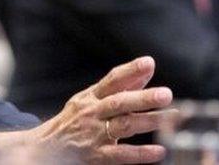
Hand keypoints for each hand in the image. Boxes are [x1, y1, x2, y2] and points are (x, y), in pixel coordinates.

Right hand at [31, 56, 171, 163]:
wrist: (46, 148)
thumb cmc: (74, 121)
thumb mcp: (90, 101)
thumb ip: (119, 88)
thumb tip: (146, 71)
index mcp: (90, 97)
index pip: (111, 80)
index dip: (130, 71)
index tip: (148, 62)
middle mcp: (91, 113)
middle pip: (118, 103)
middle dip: (142, 98)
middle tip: (166, 94)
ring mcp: (93, 134)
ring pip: (122, 126)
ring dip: (147, 122)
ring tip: (171, 118)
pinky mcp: (95, 155)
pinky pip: (119, 154)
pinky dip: (140, 153)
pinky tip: (159, 151)